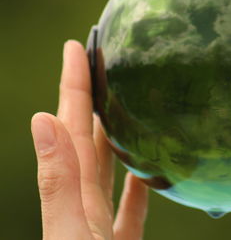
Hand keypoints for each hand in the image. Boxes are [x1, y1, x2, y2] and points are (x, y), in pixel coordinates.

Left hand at [31, 41, 147, 239]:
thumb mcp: (71, 232)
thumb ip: (60, 183)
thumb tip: (43, 120)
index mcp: (72, 194)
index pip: (71, 126)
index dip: (74, 87)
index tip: (76, 49)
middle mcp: (83, 202)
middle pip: (87, 139)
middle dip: (92, 99)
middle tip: (103, 66)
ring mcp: (101, 221)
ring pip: (106, 168)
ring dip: (112, 135)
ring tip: (124, 106)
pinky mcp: (120, 238)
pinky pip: (129, 205)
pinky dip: (137, 184)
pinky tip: (147, 170)